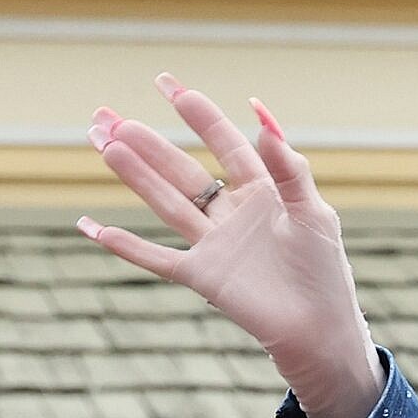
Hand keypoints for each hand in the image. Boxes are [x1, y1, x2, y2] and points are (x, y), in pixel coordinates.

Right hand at [80, 79, 381, 417]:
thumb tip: (263, 120)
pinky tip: (91, 227)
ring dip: (134, 175)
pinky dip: (125, 245)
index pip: (224, 143)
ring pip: (165, 203)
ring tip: (102, 144)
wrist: (320, 331)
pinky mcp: (202, 277)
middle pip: (182, 170)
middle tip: (108, 116)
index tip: (169, 85)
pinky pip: (157, 258)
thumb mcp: (313, 213)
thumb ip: (289, 169)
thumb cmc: (326, 274)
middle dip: (147, 143)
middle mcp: (231, 214)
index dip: (198, 114)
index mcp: (261, 191)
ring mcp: (214, 245)